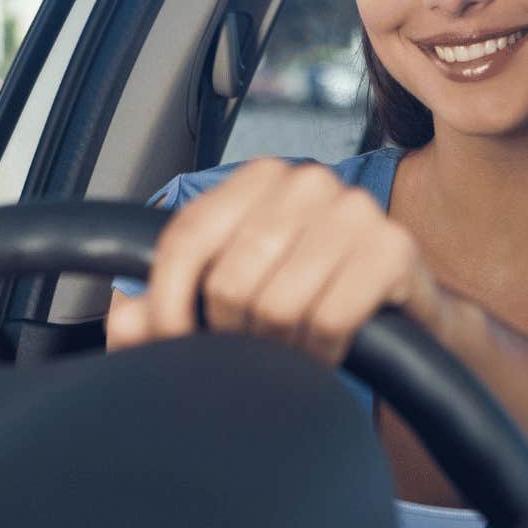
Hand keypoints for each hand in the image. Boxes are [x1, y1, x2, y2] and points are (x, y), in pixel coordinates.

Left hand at [104, 157, 448, 365]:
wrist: (402, 315)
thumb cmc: (305, 301)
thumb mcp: (230, 304)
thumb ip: (167, 313)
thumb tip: (126, 321)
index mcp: (258, 177)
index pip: (186, 238)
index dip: (168, 301)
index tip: (173, 340)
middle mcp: (307, 181)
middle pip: (231, 280)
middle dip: (235, 334)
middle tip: (255, 347)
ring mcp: (355, 209)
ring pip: (278, 304)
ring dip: (281, 348)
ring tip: (292, 348)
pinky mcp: (394, 248)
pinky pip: (329, 318)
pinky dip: (322, 350)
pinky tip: (328, 348)